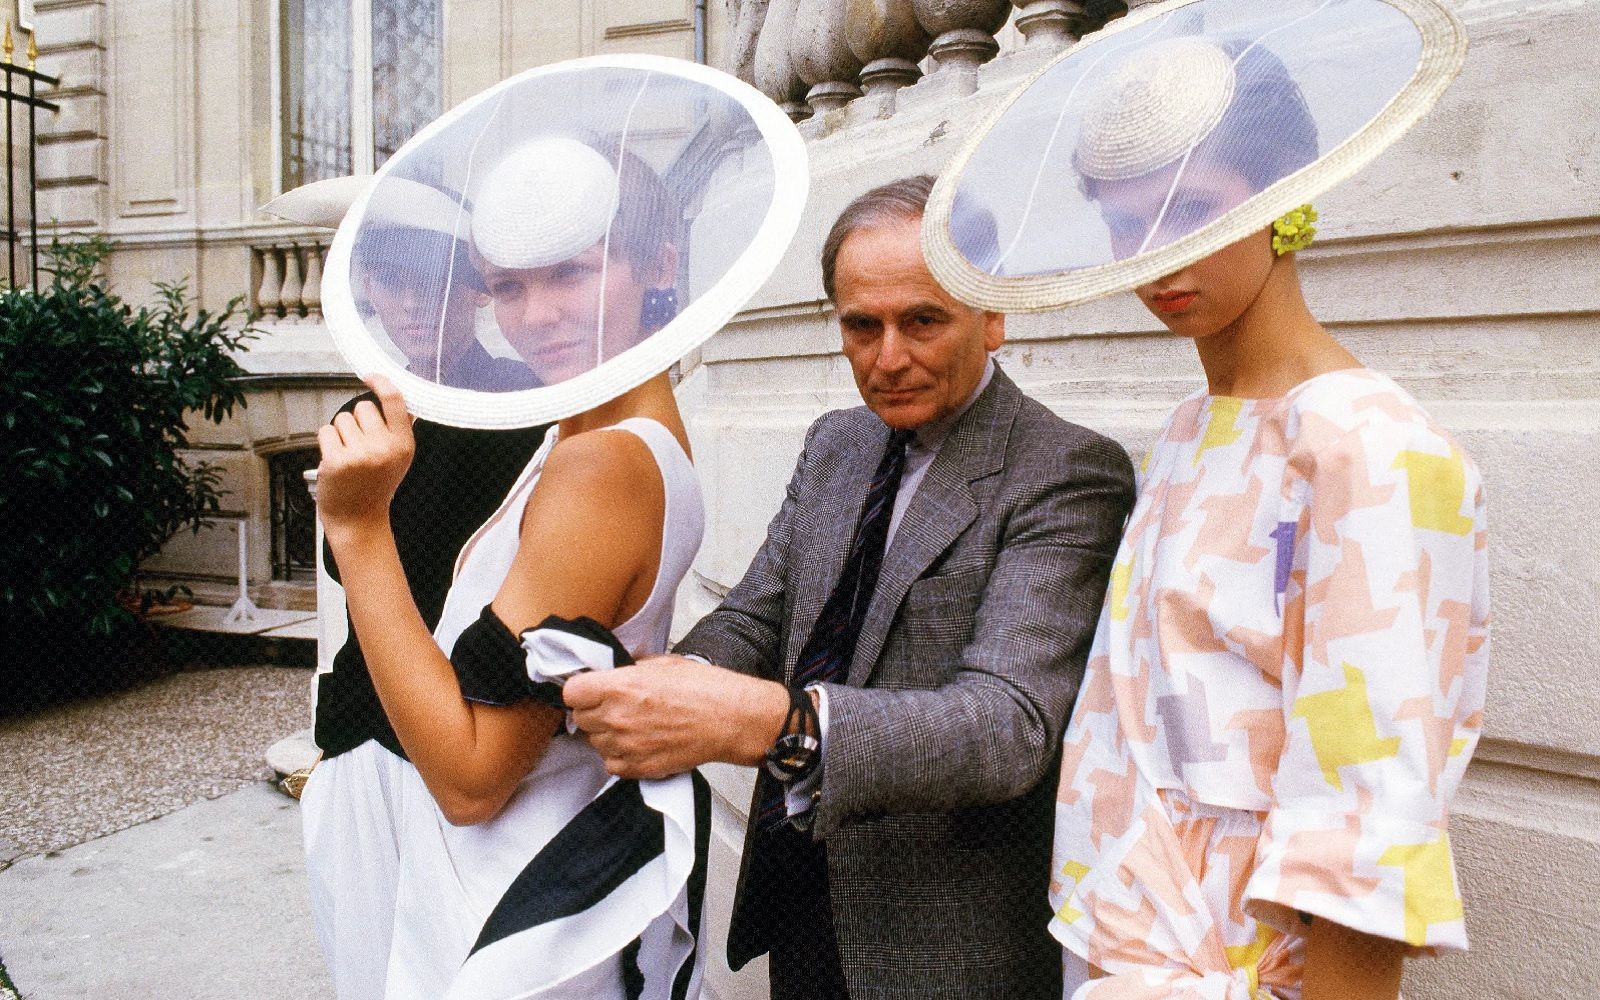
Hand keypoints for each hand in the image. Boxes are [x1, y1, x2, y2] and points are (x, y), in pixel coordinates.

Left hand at [316, 375, 415, 533]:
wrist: (358, 519)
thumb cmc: (376, 484)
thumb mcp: (398, 457)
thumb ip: (398, 427)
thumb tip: (395, 394)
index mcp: (403, 444)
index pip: (394, 400)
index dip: (381, 382)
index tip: (370, 376)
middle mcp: (384, 447)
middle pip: (363, 408)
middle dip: (358, 422)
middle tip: (361, 446)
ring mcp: (360, 454)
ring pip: (342, 419)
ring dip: (341, 433)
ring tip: (349, 456)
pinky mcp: (336, 460)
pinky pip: (326, 431)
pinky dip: (327, 443)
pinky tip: (336, 462)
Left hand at [563, 655, 788, 778]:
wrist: (730, 719)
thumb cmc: (704, 688)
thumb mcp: (662, 663)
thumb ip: (629, 669)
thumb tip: (613, 672)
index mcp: (619, 686)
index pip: (570, 692)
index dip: (580, 690)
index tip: (590, 690)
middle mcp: (616, 717)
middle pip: (579, 718)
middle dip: (593, 711)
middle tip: (616, 706)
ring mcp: (625, 746)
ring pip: (593, 742)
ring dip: (606, 734)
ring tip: (633, 725)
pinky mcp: (636, 768)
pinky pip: (610, 763)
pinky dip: (619, 755)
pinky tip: (639, 743)